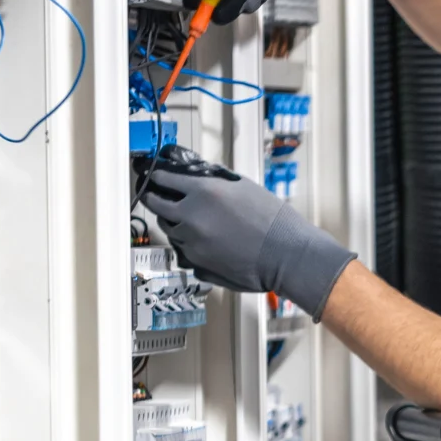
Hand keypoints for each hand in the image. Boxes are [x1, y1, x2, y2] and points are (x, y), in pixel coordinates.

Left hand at [135, 145, 355, 319]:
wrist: (287, 255)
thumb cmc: (274, 222)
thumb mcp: (246, 187)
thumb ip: (217, 182)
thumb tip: (199, 179)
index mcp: (204, 192)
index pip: (164, 179)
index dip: (157, 176)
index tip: (154, 176)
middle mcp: (191, 217)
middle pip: (156, 205)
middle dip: (154, 198)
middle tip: (155, 196)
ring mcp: (191, 243)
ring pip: (169, 229)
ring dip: (174, 222)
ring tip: (189, 220)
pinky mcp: (196, 264)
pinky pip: (182, 250)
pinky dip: (188, 244)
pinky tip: (206, 241)